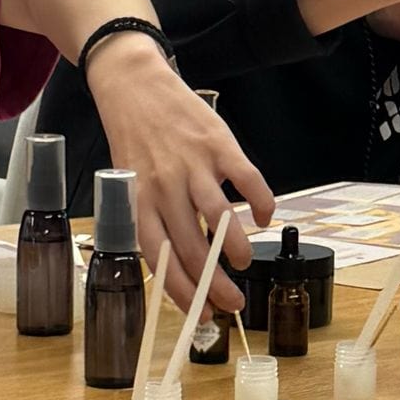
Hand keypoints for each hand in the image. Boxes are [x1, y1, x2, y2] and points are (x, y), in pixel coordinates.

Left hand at [87, 39, 273, 309]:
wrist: (134, 85)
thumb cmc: (135, 140)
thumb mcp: (133, 184)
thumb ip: (156, 218)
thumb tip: (187, 262)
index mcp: (140, 202)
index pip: (162, 258)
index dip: (183, 291)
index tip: (202, 313)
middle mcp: (165, 187)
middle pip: (193, 247)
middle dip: (217, 284)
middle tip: (234, 302)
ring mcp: (193, 165)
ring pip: (220, 218)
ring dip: (237, 248)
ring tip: (245, 262)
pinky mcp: (218, 144)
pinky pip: (247, 180)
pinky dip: (262, 203)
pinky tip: (266, 218)